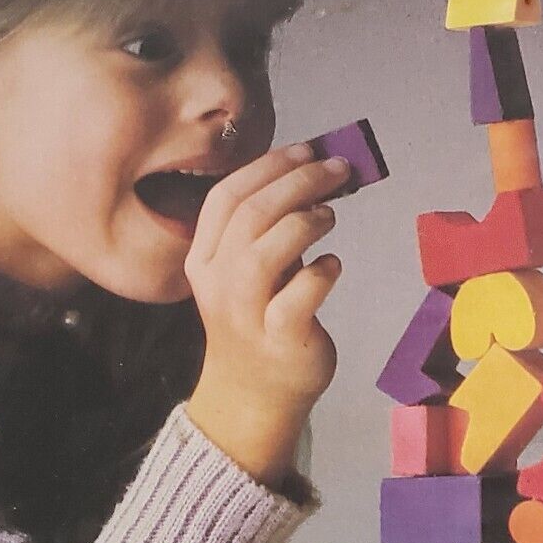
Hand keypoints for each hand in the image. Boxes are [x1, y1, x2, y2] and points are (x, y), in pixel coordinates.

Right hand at [183, 144, 349, 486]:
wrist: (255, 394)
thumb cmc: (260, 319)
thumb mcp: (251, 270)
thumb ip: (270, 229)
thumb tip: (316, 176)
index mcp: (205, 257)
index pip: (226, 197)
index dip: (268, 167)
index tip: (307, 149)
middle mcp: (218, 283)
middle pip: (250, 216)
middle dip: (297, 182)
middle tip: (337, 169)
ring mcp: (246, 314)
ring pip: (263, 253)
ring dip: (303, 223)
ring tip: (330, 214)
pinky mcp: (280, 340)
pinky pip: (297, 299)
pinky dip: (320, 274)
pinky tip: (333, 265)